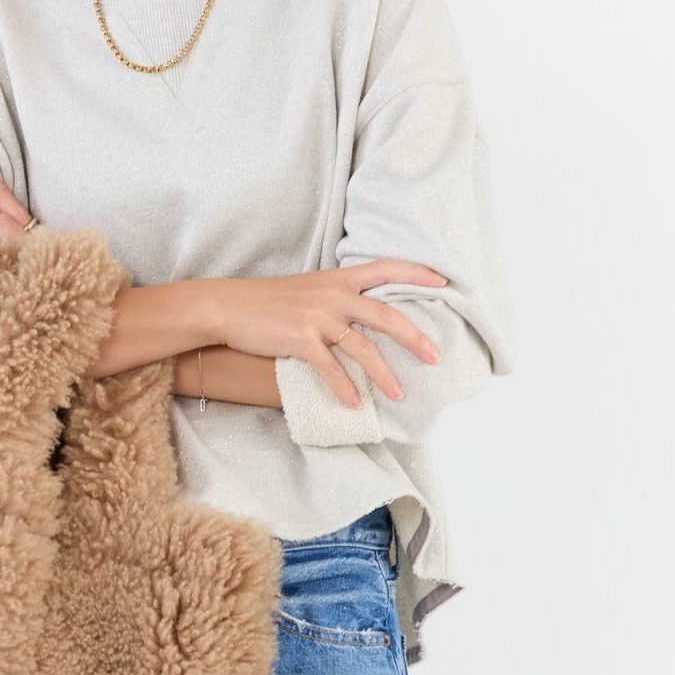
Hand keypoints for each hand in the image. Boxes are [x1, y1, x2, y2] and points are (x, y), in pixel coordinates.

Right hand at [217, 261, 446, 408]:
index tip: (444, 284)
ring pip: (362, 347)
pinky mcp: (300, 338)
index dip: (417, 274)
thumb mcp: (309, 288)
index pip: (387, 268)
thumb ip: (338, 295)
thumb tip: (366, 312)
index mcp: (339, 279)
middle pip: (385, 314)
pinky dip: (344, 388)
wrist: (230, 306)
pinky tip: (354, 405)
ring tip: (399, 395)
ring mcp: (317, 317)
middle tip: (436, 358)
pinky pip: (330, 368)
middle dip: (414, 338)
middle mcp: (333, 295)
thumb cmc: (269, 301)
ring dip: (383, 374)